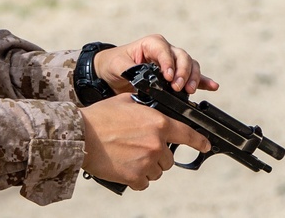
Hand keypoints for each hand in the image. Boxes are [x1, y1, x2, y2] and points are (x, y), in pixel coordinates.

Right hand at [80, 93, 210, 189]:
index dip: (199, 141)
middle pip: (168, 158)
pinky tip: (122, 166)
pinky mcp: (135, 177)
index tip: (205, 145)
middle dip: (156, 155)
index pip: (187, 134)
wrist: (79, 135)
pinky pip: (143, 182)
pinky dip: (135, 177)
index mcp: (157, 123)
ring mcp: (147, 162)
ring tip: (126, 156)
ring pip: (157, 171)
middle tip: (136, 148)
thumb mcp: (124, 102)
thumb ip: (143, 107)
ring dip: (146, 167)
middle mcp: (157, 144)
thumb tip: (150, 108)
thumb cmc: (98, 117)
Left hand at [94, 34, 219, 94]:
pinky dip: (203, 81)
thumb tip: (142, 77)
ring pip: (190, 65)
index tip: (168, 77)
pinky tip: (212, 86)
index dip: (169, 63)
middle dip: (183, 72)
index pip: (165, 50)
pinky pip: (193, 76)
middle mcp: (165, 50)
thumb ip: (130, 69)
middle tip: (178, 88)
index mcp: (152, 44)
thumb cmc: (113, 64)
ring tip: (189, 91)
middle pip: (182, 57)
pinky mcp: (176, 75)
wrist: (110, 72)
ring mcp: (173, 62)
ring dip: (193, 77)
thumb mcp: (117, 64)